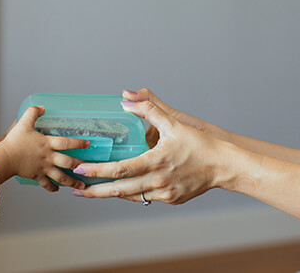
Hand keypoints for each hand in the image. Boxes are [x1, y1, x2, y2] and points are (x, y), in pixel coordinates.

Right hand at [0, 106, 89, 191]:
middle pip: (68, 162)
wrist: (4, 158)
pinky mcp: (36, 176)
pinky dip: (52, 187)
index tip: (88, 144)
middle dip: (79, 166)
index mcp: (47, 143)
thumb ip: (33, 112)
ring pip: (61, 176)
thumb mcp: (24, 123)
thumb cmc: (14, 141)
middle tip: (88, 168)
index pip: (67, 143)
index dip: (79, 143)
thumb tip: (42, 107)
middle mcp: (48, 157)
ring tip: (80, 185)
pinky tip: (57, 189)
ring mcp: (43, 168)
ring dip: (72, 181)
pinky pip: (46, 183)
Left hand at [72, 93, 231, 204]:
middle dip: (94, 191)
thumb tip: (126, 100)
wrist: (224, 166)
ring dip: (110, 194)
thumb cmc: (200, 144)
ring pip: (131, 196)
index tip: (80, 169)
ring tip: (91, 192)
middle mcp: (157, 182)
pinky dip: (132, 193)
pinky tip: (122, 189)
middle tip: (75, 189)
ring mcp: (164, 194)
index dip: (96, 171)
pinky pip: (146, 198)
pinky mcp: (171, 199)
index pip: (119, 169)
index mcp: (155, 162)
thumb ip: (149, 110)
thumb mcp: (174, 123)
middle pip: (118, 190)